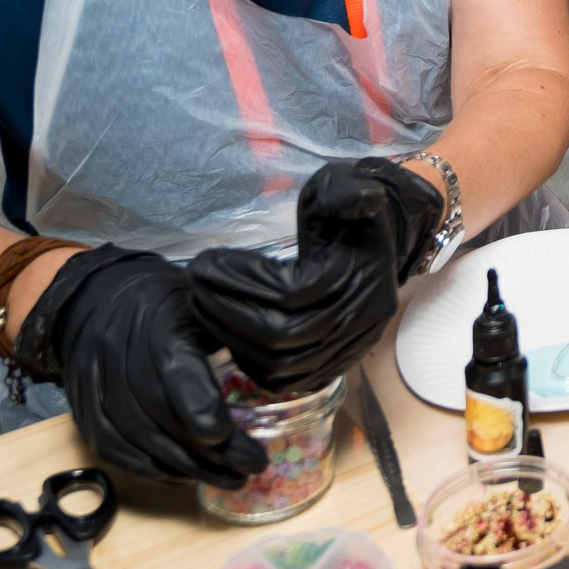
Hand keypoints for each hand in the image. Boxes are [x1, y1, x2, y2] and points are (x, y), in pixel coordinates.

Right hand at [11, 245, 265, 487]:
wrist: (98, 302)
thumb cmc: (167, 306)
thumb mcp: (204, 304)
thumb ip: (234, 334)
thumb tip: (281, 369)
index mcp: (159, 326)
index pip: (175, 372)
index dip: (199, 408)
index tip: (228, 435)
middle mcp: (121, 357)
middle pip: (160, 415)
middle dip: (207, 451)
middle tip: (251, 467)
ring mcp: (97, 388)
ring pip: (138, 440)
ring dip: (185, 468)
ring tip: (229, 479)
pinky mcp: (85, 413)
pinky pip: (115, 452)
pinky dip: (152, 471)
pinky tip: (185, 477)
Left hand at [187, 157, 443, 394]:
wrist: (374, 243)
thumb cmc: (348, 212)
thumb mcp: (347, 188)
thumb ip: (346, 191)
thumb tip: (361, 196)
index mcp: (363, 277)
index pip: (292, 293)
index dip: (242, 280)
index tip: (206, 260)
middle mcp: (359, 321)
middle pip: (280, 335)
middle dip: (227, 310)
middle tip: (195, 283)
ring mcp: (348, 349)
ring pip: (279, 365)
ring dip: (231, 337)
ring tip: (201, 304)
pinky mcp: (333, 365)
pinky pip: (284, 381)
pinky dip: (249, 361)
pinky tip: (227, 331)